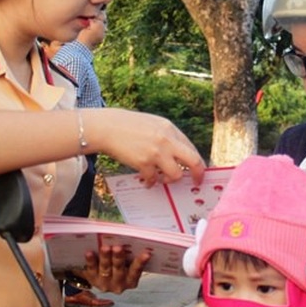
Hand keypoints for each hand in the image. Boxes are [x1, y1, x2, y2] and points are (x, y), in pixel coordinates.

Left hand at [79, 244, 149, 293]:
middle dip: (119, 258)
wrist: (101, 278)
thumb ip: (130, 255)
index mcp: (130, 281)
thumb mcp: (127, 263)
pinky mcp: (92, 280)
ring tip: (105, 247)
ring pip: (105, 268)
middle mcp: (119, 284)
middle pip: (119, 269)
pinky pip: (91, 269)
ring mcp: (105, 283)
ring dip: (105, 257)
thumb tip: (131, 237)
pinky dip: (91, 260)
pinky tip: (89, 252)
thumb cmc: (119, 265)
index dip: (141, 262)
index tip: (147, 253)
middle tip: (118, 247)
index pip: (136, 271)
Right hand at [87, 109, 205, 186]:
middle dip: (198, 174)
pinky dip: (151, 182)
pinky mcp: (143, 162)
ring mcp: (156, 152)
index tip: (198, 171)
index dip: (198, 162)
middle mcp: (167, 140)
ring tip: (162, 178)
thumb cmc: (129, 126)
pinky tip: (146, 180)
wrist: (107, 127)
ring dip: (170, 179)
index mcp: (170, 129)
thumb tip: (180, 155)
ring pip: (176, 175)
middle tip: (196, 182)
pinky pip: (153, 179)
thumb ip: (168, 138)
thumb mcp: (154, 125)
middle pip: (193, 161)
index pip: (192, 149)